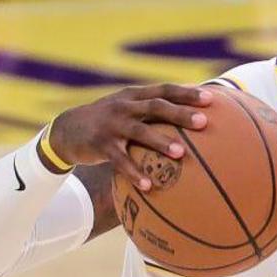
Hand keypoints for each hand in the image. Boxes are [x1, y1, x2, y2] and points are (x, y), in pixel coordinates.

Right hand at [48, 83, 211, 190]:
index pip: (164, 90)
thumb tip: (189, 118)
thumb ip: (151, 111)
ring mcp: (112, 125)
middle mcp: (124, 106)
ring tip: (181, 154)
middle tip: (203, 122)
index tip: (211, 99)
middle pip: (156, 107)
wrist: (66, 130)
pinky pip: (120, 161)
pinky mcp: (100, 145)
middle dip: (180, 114)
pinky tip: (149, 186)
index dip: (187, 93)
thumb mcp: (126, 109)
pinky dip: (134, 173)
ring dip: (160, 142)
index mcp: (134, 96)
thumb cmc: (108, 122)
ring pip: (139, 132)